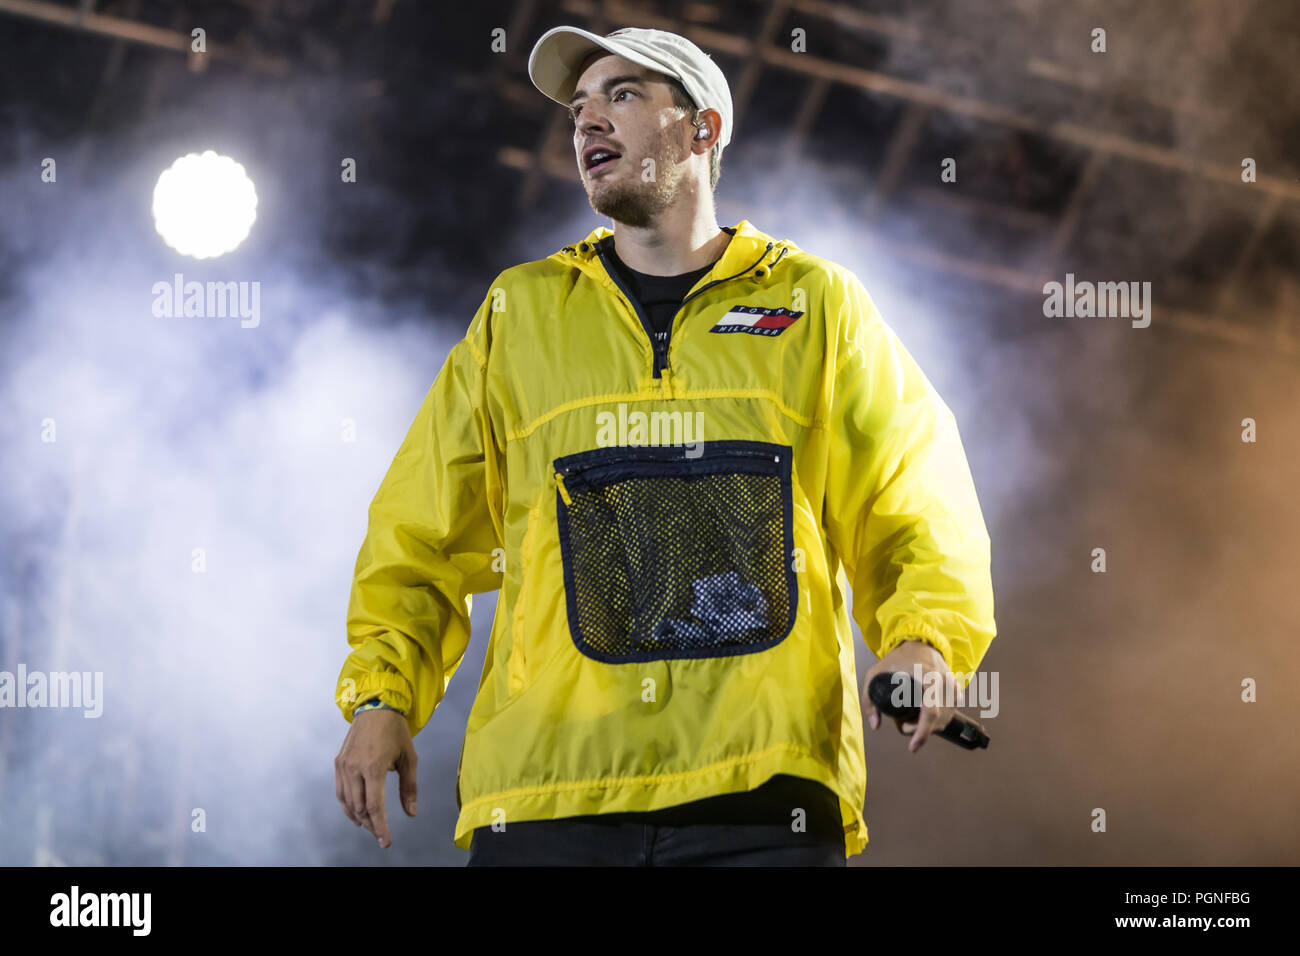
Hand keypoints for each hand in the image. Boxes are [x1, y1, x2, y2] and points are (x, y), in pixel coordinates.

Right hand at [334, 707, 417, 847]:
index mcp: (373, 767)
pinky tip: (356, 813)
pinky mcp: (338, 762)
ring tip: (370, 825)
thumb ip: (409, 787)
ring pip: (347, 802)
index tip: (386, 842)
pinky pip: (340, 792)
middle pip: (359, 808)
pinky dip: (347, 806)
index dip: (380, 827)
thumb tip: (411, 813)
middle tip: (381, 833)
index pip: (374, 806)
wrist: (376, 708)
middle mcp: (354, 768)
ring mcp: (343, 765)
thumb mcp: (409, 758)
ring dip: (358, 817)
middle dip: (371, 824)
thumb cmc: (396, 732)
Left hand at [861, 639, 964, 752]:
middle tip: (903, 726)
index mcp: (927, 678)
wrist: (918, 642)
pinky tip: (927, 714)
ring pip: (946, 717)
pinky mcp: (955, 687)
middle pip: (938, 719)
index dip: (922, 733)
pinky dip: (940, 718)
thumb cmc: (896, 659)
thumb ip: (870, 700)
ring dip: (930, 726)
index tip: (912, 748)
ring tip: (912, 719)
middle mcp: (944, 682)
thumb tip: (876, 725)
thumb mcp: (875, 675)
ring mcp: (952, 685)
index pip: (930, 712)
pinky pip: (951, 711)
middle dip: (920, 730)